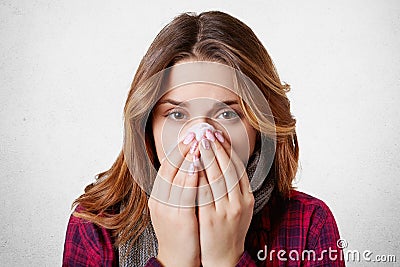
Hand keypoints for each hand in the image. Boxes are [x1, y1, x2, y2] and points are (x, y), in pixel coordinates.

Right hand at [148, 133, 200, 266]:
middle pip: (169, 168)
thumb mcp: (173, 207)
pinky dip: (191, 177)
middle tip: (195, 134)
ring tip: (199, 144)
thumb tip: (190, 166)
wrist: (178, 258)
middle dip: (183, 149)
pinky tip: (199, 166)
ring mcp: (167, 209)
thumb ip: (178, 188)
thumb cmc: (180, 231)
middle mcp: (159, 200)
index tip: (189, 136)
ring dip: (188, 158)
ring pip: (176, 178)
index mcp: (157, 196)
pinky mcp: (179, 218)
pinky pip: (185, 193)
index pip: (166, 167)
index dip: (177, 150)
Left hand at [197, 130, 254, 266]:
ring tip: (200, 141)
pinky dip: (199, 176)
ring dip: (208, 157)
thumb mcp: (238, 209)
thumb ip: (234, 188)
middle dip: (217, 148)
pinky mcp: (211, 218)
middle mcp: (239, 203)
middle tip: (207, 131)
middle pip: (228, 169)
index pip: (238, 168)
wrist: (223, 258)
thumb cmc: (228, 230)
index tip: (219, 135)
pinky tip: (193, 163)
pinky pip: (204, 192)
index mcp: (246, 198)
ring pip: (217, 178)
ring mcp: (226, 211)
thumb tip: (225, 164)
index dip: (228, 150)